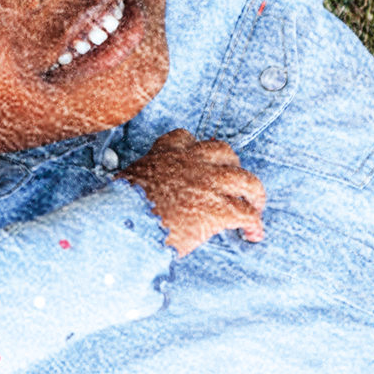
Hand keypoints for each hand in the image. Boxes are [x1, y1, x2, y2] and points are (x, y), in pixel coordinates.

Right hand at [121, 129, 265, 256]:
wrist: (124, 223)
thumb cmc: (118, 210)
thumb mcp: (125, 186)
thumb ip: (138, 185)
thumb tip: (130, 202)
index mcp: (164, 155)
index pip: (184, 138)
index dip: (196, 150)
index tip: (200, 162)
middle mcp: (190, 163)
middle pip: (224, 152)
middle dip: (232, 166)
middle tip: (233, 184)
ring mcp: (208, 183)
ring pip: (246, 180)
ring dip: (254, 193)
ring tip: (255, 206)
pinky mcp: (219, 209)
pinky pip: (248, 214)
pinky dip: (254, 224)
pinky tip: (253, 234)